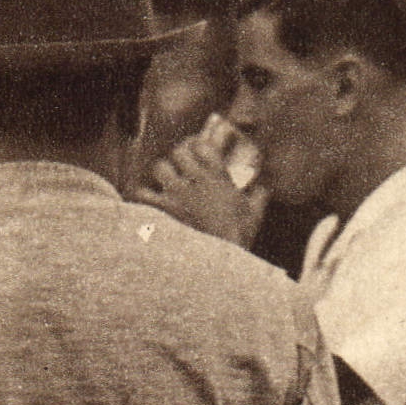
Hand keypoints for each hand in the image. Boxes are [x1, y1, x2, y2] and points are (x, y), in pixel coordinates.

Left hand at [131, 135, 268, 248]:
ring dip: (163, 171)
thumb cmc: (238, 236)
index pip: (203, 145)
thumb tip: (262, 188)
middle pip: (179, 151)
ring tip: (166, 178)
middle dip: (180, 154)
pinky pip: (142, 193)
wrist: (218, 261)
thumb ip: (259, 196)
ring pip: (160, 167)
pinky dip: (143, 195)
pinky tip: (149, 198)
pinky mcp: (162, 211)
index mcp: (217, 177)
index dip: (199, 144)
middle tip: (182, 160)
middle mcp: (195, 181)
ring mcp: (176, 194)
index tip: (199, 147)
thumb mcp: (255, 214)